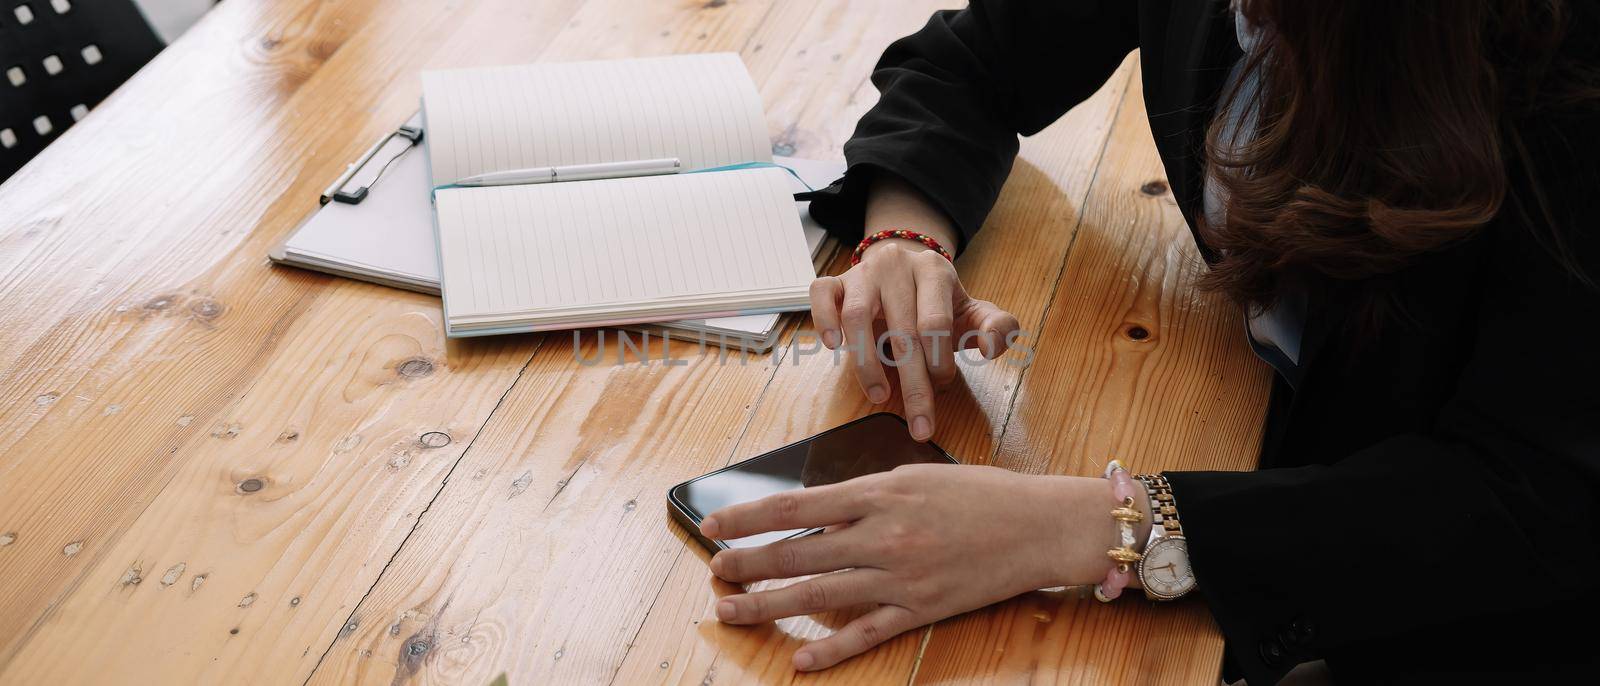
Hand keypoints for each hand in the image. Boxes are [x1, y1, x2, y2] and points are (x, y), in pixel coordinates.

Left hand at [698, 464, 1119, 671]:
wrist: (1038, 526)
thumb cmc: (979, 494)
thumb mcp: (914, 476)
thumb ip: (864, 494)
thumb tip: (813, 510)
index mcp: (878, 493)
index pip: (793, 505)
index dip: (746, 517)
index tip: (713, 524)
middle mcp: (882, 536)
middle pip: (795, 553)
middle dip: (746, 563)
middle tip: (714, 571)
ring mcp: (899, 578)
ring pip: (817, 595)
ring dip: (767, 604)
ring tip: (729, 610)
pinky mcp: (920, 610)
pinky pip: (866, 632)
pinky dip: (830, 647)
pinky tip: (799, 657)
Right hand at [809, 177, 1019, 440]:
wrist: (905, 268)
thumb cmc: (939, 302)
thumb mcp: (973, 312)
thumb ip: (997, 327)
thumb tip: (992, 347)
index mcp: (934, 271)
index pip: (935, 322)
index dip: (939, 361)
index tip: (942, 389)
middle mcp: (897, 265)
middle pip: (901, 329)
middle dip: (912, 383)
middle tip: (919, 426)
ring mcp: (862, 272)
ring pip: (857, 315)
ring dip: (867, 363)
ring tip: (879, 396)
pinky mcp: (835, 281)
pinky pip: (821, 293)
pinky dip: (824, 320)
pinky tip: (835, 348)